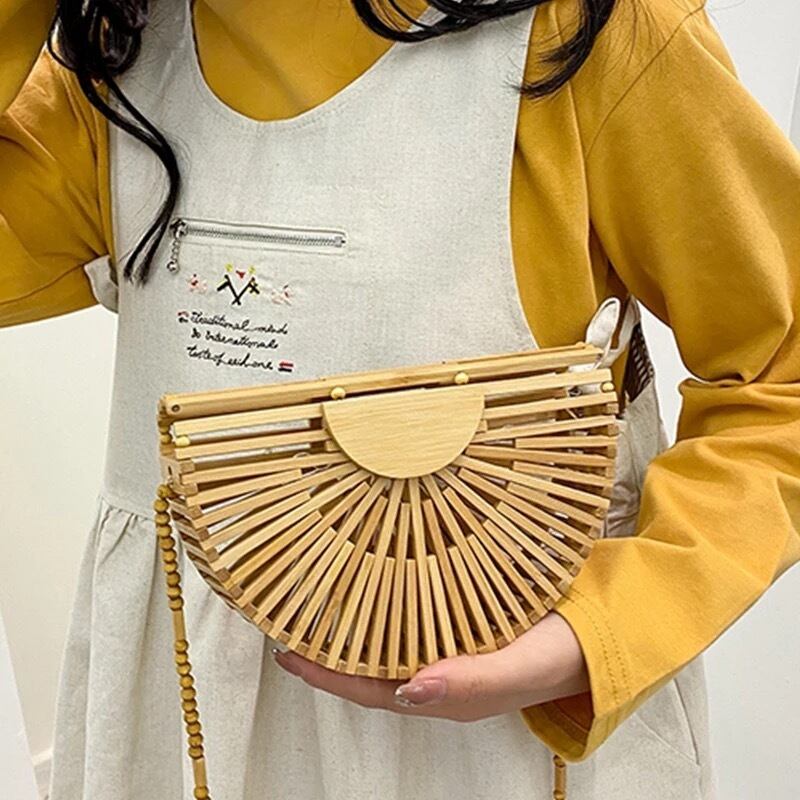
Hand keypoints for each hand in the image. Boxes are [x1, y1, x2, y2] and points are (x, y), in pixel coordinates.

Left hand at [272, 610, 589, 720]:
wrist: (596, 633)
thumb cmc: (562, 655)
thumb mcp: (521, 668)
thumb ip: (472, 682)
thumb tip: (410, 689)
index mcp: (445, 693)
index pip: (367, 688)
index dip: (324, 674)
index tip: (286, 650)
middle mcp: (439, 673)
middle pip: (367, 666)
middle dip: (325, 649)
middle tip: (289, 619)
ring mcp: (448, 647)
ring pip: (385, 641)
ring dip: (349, 626)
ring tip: (317, 601)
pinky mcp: (461, 620)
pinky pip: (410, 615)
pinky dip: (383, 602)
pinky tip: (373, 580)